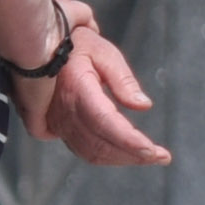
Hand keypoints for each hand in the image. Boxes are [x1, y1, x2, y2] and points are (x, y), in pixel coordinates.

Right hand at [13, 8, 167, 167]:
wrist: (43, 47)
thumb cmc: (77, 45)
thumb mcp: (104, 52)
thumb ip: (123, 80)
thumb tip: (144, 105)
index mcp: (77, 90)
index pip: (106, 124)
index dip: (130, 142)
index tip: (154, 151)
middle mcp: (64, 112)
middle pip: (101, 145)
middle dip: (133, 155)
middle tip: (162, 157)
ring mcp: (58, 122)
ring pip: (92, 153)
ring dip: (122, 159)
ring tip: (149, 156)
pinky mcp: (57, 128)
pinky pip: (82, 150)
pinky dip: (106, 157)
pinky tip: (125, 153)